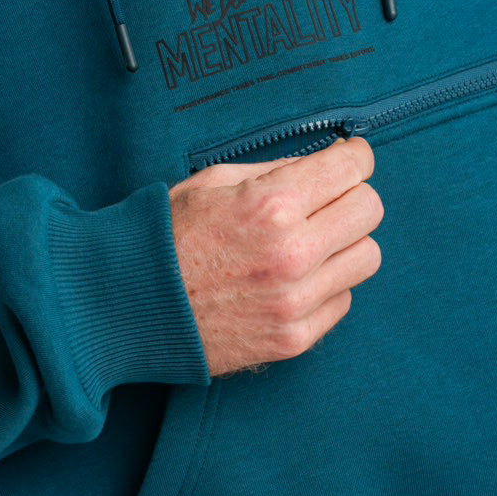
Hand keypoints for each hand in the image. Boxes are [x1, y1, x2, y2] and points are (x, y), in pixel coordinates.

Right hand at [168, 136, 383, 377]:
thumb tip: (325, 163)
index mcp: (271, 204)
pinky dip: (325, 286)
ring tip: (310, 243)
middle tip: (327, 200)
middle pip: (370, 210)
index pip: (354, 168)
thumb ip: (276, 171)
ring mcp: (296, 301)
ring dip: (344, 244)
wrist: (126, 307)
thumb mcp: (213, 182)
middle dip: (351, 196)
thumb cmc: (164, 237)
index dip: (354, 157)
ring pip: (366, 257)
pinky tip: (292, 279)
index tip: (348, 160)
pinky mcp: (294, 338)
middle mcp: (292, 253)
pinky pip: (343, 299)